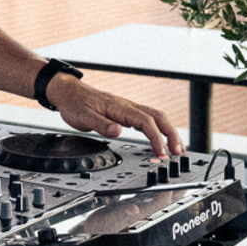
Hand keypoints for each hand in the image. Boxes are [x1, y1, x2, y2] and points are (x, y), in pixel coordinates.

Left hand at [47, 76, 181, 160]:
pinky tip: (161, 140)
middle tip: (178, 152)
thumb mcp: (83, 117)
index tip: (160, 152)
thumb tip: (118, 131)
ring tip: (177, 149)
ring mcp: (128, 109)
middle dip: (171, 134)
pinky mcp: (126, 113)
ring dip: (168, 132)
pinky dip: (159, 130)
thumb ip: (101, 125)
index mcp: (120, 107)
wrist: (68, 93)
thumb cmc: (75, 103)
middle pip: (158, 117)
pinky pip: (149, 120)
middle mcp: (128, 106)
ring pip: (156, 117)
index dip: (156, 137)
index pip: (145, 121)